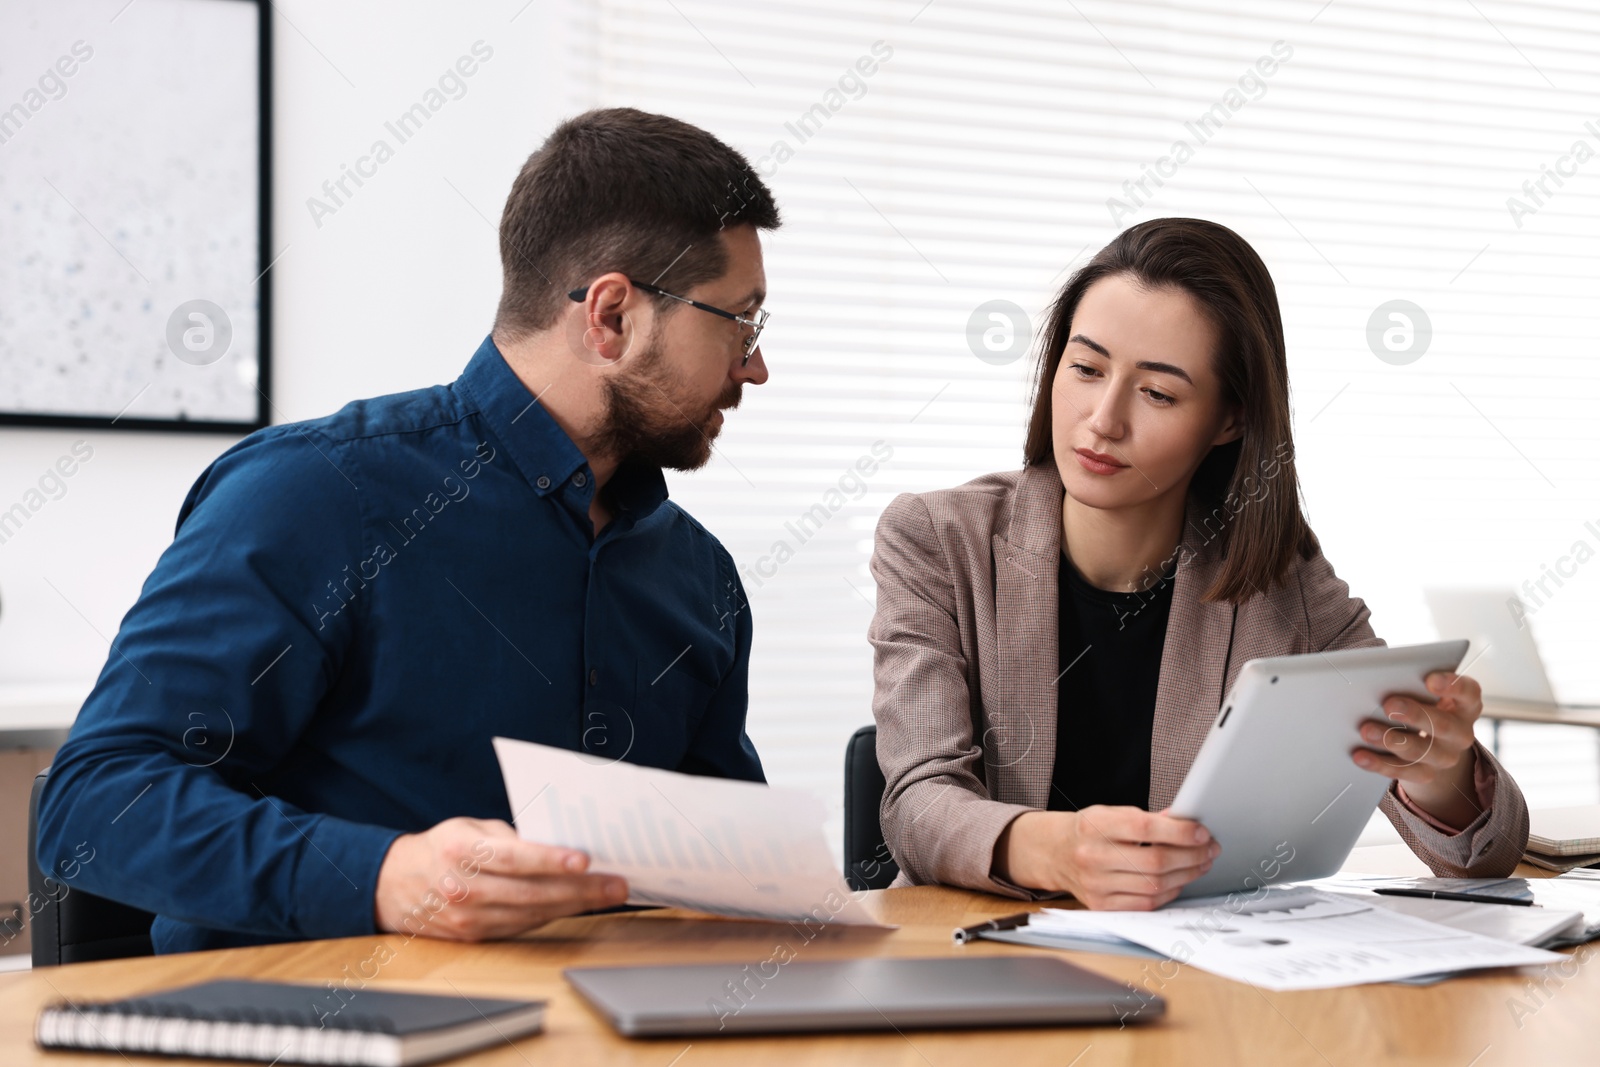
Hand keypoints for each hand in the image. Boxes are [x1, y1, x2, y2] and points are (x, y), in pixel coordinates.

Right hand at [374, 817, 627, 939]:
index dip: (550, 860)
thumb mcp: (470, 828)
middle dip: (580, 889)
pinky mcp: (475, 936)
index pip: (513, 858)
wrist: (394, 886)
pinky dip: (553, 915)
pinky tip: (577, 906)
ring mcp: (468, 917)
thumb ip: (511, 836)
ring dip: (575, 906)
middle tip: (617, 884)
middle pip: (530, 892)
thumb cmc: (442, 847)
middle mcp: (462, 888)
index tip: (583, 860)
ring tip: (609, 894)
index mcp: (460, 852)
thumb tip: (558, 842)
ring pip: (531, 914)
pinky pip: (522, 926)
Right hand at [992, 806, 1219, 909]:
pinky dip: (1170, 892)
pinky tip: (1180, 880)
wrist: (1055, 853)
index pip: (1143, 828)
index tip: (1202, 832)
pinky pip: (1146, 903)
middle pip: (1155, 861)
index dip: (1178, 831)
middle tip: (1210, 848)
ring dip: (1187, 874)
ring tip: (1201, 863)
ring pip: (1155, 885)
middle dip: (1191, 855)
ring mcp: (1096, 885)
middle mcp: (1092, 857)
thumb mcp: (1110, 814)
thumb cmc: (1088, 831)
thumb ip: (1146, 819)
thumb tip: (1186, 823)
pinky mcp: (1101, 906)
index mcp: (1094, 826)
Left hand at [1353, 671, 1483, 829]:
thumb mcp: (1424, 690)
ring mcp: (1446, 756)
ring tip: (1366, 731)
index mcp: (1465, 704)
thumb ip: (1410, 682)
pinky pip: (1403, 772)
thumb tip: (1379, 678)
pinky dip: (1379, 763)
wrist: (1429, 739)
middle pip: (1444, 726)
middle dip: (1414, 715)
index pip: (1468, 693)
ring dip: (1392, 741)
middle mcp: (1461, 732)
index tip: (1430, 680)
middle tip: (1389, 704)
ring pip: (1421, 752)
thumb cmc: (1422, 701)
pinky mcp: (1426, 773)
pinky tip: (1360, 756)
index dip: (1452, 686)